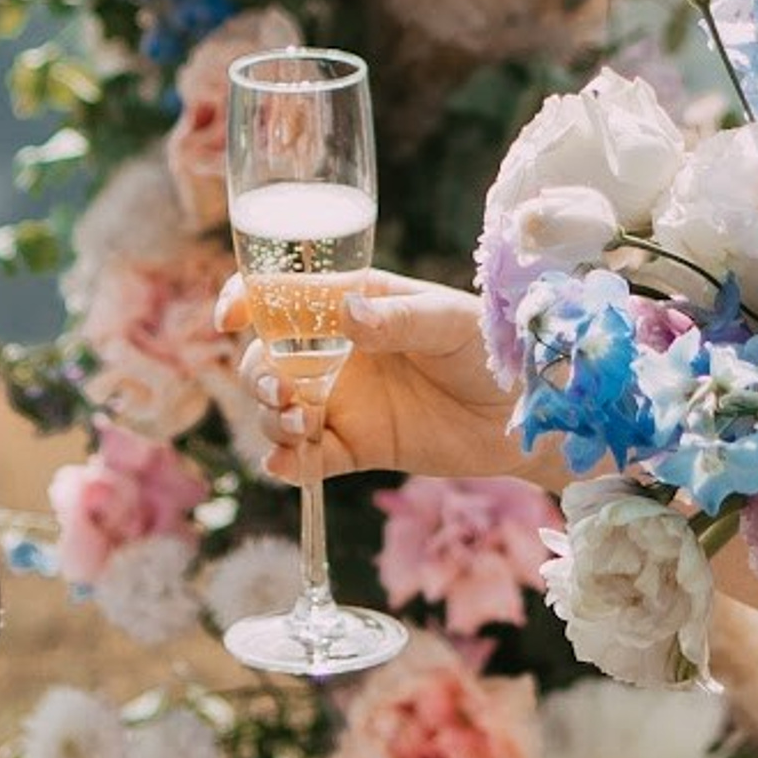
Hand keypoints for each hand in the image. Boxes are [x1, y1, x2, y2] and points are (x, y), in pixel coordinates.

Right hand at [215, 268, 548, 487]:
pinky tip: (287, 463)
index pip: (284, 295)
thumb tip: (346, 313)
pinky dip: (288, 462)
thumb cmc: (496, 348)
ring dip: (271, 417)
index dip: (246, 299)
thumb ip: (397, 319)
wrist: (529, 417)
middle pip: (267, 358)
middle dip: (259, 374)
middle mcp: (339, 351)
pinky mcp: (357, 447)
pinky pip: (308, 458)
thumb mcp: (451, 323)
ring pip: (277, 409)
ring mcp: (344, 401)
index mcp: (355, 302)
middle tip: (284, 391)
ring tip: (301, 424)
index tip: (228, 316)